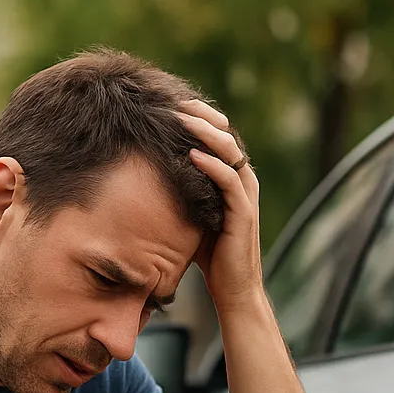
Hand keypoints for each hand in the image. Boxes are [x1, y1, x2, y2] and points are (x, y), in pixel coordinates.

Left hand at [178, 100, 264, 313]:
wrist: (233, 290)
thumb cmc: (210, 254)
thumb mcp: (192, 214)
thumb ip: (182, 191)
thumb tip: (147, 174)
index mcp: (232, 179)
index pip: (218, 137)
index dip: (197, 118)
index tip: (170, 105)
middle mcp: (243, 181)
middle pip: (225, 135)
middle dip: (200, 116)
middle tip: (173, 102)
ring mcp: (246, 196)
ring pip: (230, 151)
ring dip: (204, 132)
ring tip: (180, 118)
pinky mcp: (244, 213)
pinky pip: (229, 180)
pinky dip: (211, 164)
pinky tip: (190, 154)